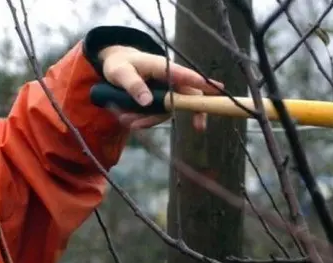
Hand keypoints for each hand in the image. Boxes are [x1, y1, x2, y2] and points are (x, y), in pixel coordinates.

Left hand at [98, 45, 223, 130]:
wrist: (115, 68)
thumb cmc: (119, 64)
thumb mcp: (120, 72)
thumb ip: (133, 85)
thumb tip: (148, 102)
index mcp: (163, 67)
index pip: (185, 75)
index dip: (201, 82)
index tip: (217, 88)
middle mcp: (170, 81)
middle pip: (191, 96)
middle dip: (196, 112)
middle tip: (200, 127)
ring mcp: (168, 93)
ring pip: (170, 111)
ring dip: (150, 120)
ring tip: (126, 121)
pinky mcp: (162, 104)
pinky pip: (158, 116)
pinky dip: (144, 121)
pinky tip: (129, 121)